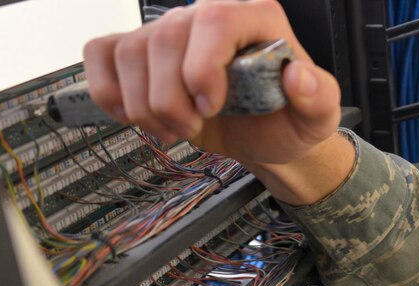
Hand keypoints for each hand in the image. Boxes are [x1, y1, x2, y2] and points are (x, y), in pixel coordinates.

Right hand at [84, 0, 352, 202]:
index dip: (204, 65)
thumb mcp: (317, 115)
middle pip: (164, 40)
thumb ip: (318, 96)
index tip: (212, 105)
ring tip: (176, 127)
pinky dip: (110, 92)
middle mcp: (206, 17)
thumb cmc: (288, 118)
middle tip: (195, 127)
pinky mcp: (140, 53)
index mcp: (254, 18)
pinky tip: (136, 115)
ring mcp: (169, 33)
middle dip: (172, 99)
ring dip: (145, 105)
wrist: (265, 135)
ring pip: (129, 53)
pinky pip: (101, 55)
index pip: (214, 20)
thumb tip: (298, 76)